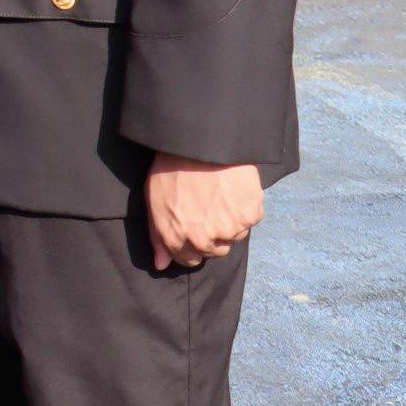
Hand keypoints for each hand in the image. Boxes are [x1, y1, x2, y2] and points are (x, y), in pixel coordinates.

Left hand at [145, 155, 263, 271]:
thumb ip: (158, 236)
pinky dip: (246, 207)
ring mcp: (229, 229)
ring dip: (231, 221)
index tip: (194, 225)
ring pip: (235, 235)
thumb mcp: (154, 200)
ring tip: (220, 194)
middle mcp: (204, 241)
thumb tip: (161, 264)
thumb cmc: (172, 166)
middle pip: (215, 251)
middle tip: (208, 206)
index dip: (191, 242)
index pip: (190, 259)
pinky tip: (233, 188)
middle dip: (212, 234)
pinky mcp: (250, 215)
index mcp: (177, 239)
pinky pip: (251, 218)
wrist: (199, 140)